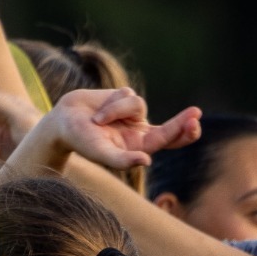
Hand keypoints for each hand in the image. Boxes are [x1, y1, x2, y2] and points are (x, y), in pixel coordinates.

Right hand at [48, 88, 201, 170]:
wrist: (61, 122)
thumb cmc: (80, 142)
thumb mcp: (100, 153)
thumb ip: (121, 160)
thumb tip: (147, 161)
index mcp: (139, 147)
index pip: (168, 141)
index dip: (183, 134)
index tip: (193, 124)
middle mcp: (139, 130)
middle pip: (170, 125)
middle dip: (183, 121)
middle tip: (195, 114)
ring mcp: (132, 113)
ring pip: (137, 104)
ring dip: (116, 110)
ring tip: (96, 120)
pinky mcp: (123, 97)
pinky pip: (126, 94)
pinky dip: (111, 102)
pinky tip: (98, 110)